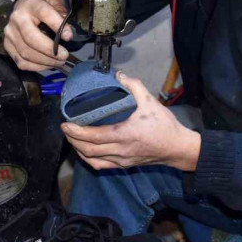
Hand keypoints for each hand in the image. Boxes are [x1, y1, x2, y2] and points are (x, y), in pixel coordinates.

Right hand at [3, 0, 72, 71]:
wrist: (22, 8)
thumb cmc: (41, 6)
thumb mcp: (54, 2)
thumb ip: (62, 13)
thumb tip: (67, 32)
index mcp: (31, 4)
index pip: (44, 13)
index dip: (57, 25)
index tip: (69, 37)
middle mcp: (17, 18)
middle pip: (31, 38)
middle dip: (50, 50)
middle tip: (64, 56)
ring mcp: (10, 33)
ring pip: (26, 53)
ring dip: (45, 61)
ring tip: (59, 62)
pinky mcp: (7, 46)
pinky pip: (21, 61)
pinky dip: (36, 67)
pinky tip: (47, 64)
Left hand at [61, 71, 200, 171]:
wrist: (177, 148)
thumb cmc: (165, 126)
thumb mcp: (150, 102)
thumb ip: (134, 86)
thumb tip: (119, 75)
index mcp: (125, 135)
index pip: (93, 137)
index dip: (76, 132)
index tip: (65, 124)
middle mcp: (120, 150)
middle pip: (88, 150)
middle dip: (72, 139)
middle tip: (65, 128)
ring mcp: (121, 160)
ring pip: (92, 160)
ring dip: (78, 149)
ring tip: (72, 138)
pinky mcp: (124, 165)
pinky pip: (100, 166)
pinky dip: (88, 159)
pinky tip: (84, 151)